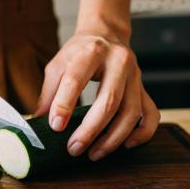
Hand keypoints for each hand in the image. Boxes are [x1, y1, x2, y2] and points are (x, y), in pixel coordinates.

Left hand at [35, 32, 159, 160]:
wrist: (106, 35)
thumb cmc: (79, 53)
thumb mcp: (58, 65)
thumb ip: (48, 93)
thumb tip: (38, 123)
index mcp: (91, 52)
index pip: (76, 79)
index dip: (64, 105)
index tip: (55, 126)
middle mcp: (118, 62)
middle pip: (108, 101)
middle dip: (90, 130)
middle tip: (74, 148)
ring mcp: (135, 76)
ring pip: (131, 112)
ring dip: (112, 138)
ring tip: (93, 153)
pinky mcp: (144, 88)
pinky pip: (150, 114)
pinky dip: (142, 133)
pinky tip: (126, 145)